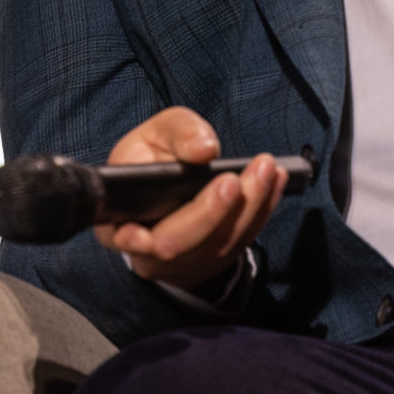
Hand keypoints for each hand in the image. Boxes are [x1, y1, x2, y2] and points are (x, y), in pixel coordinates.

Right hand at [93, 107, 286, 290]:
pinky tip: (276, 181)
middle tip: (236, 179)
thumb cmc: (156, 156)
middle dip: (211, 211)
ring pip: (216, 245)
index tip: (145, 230)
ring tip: (266, 170)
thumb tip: (203, 151)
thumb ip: (180, 132)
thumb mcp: (159, 132)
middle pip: (178, 243)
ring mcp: (183, 261)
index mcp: (117, 220)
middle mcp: (146, 249)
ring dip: (247, 207)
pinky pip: (241, 240)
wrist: (169, 185)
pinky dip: (262, 209)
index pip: (121, 236)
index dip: (136, 238)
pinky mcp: (215, 258)